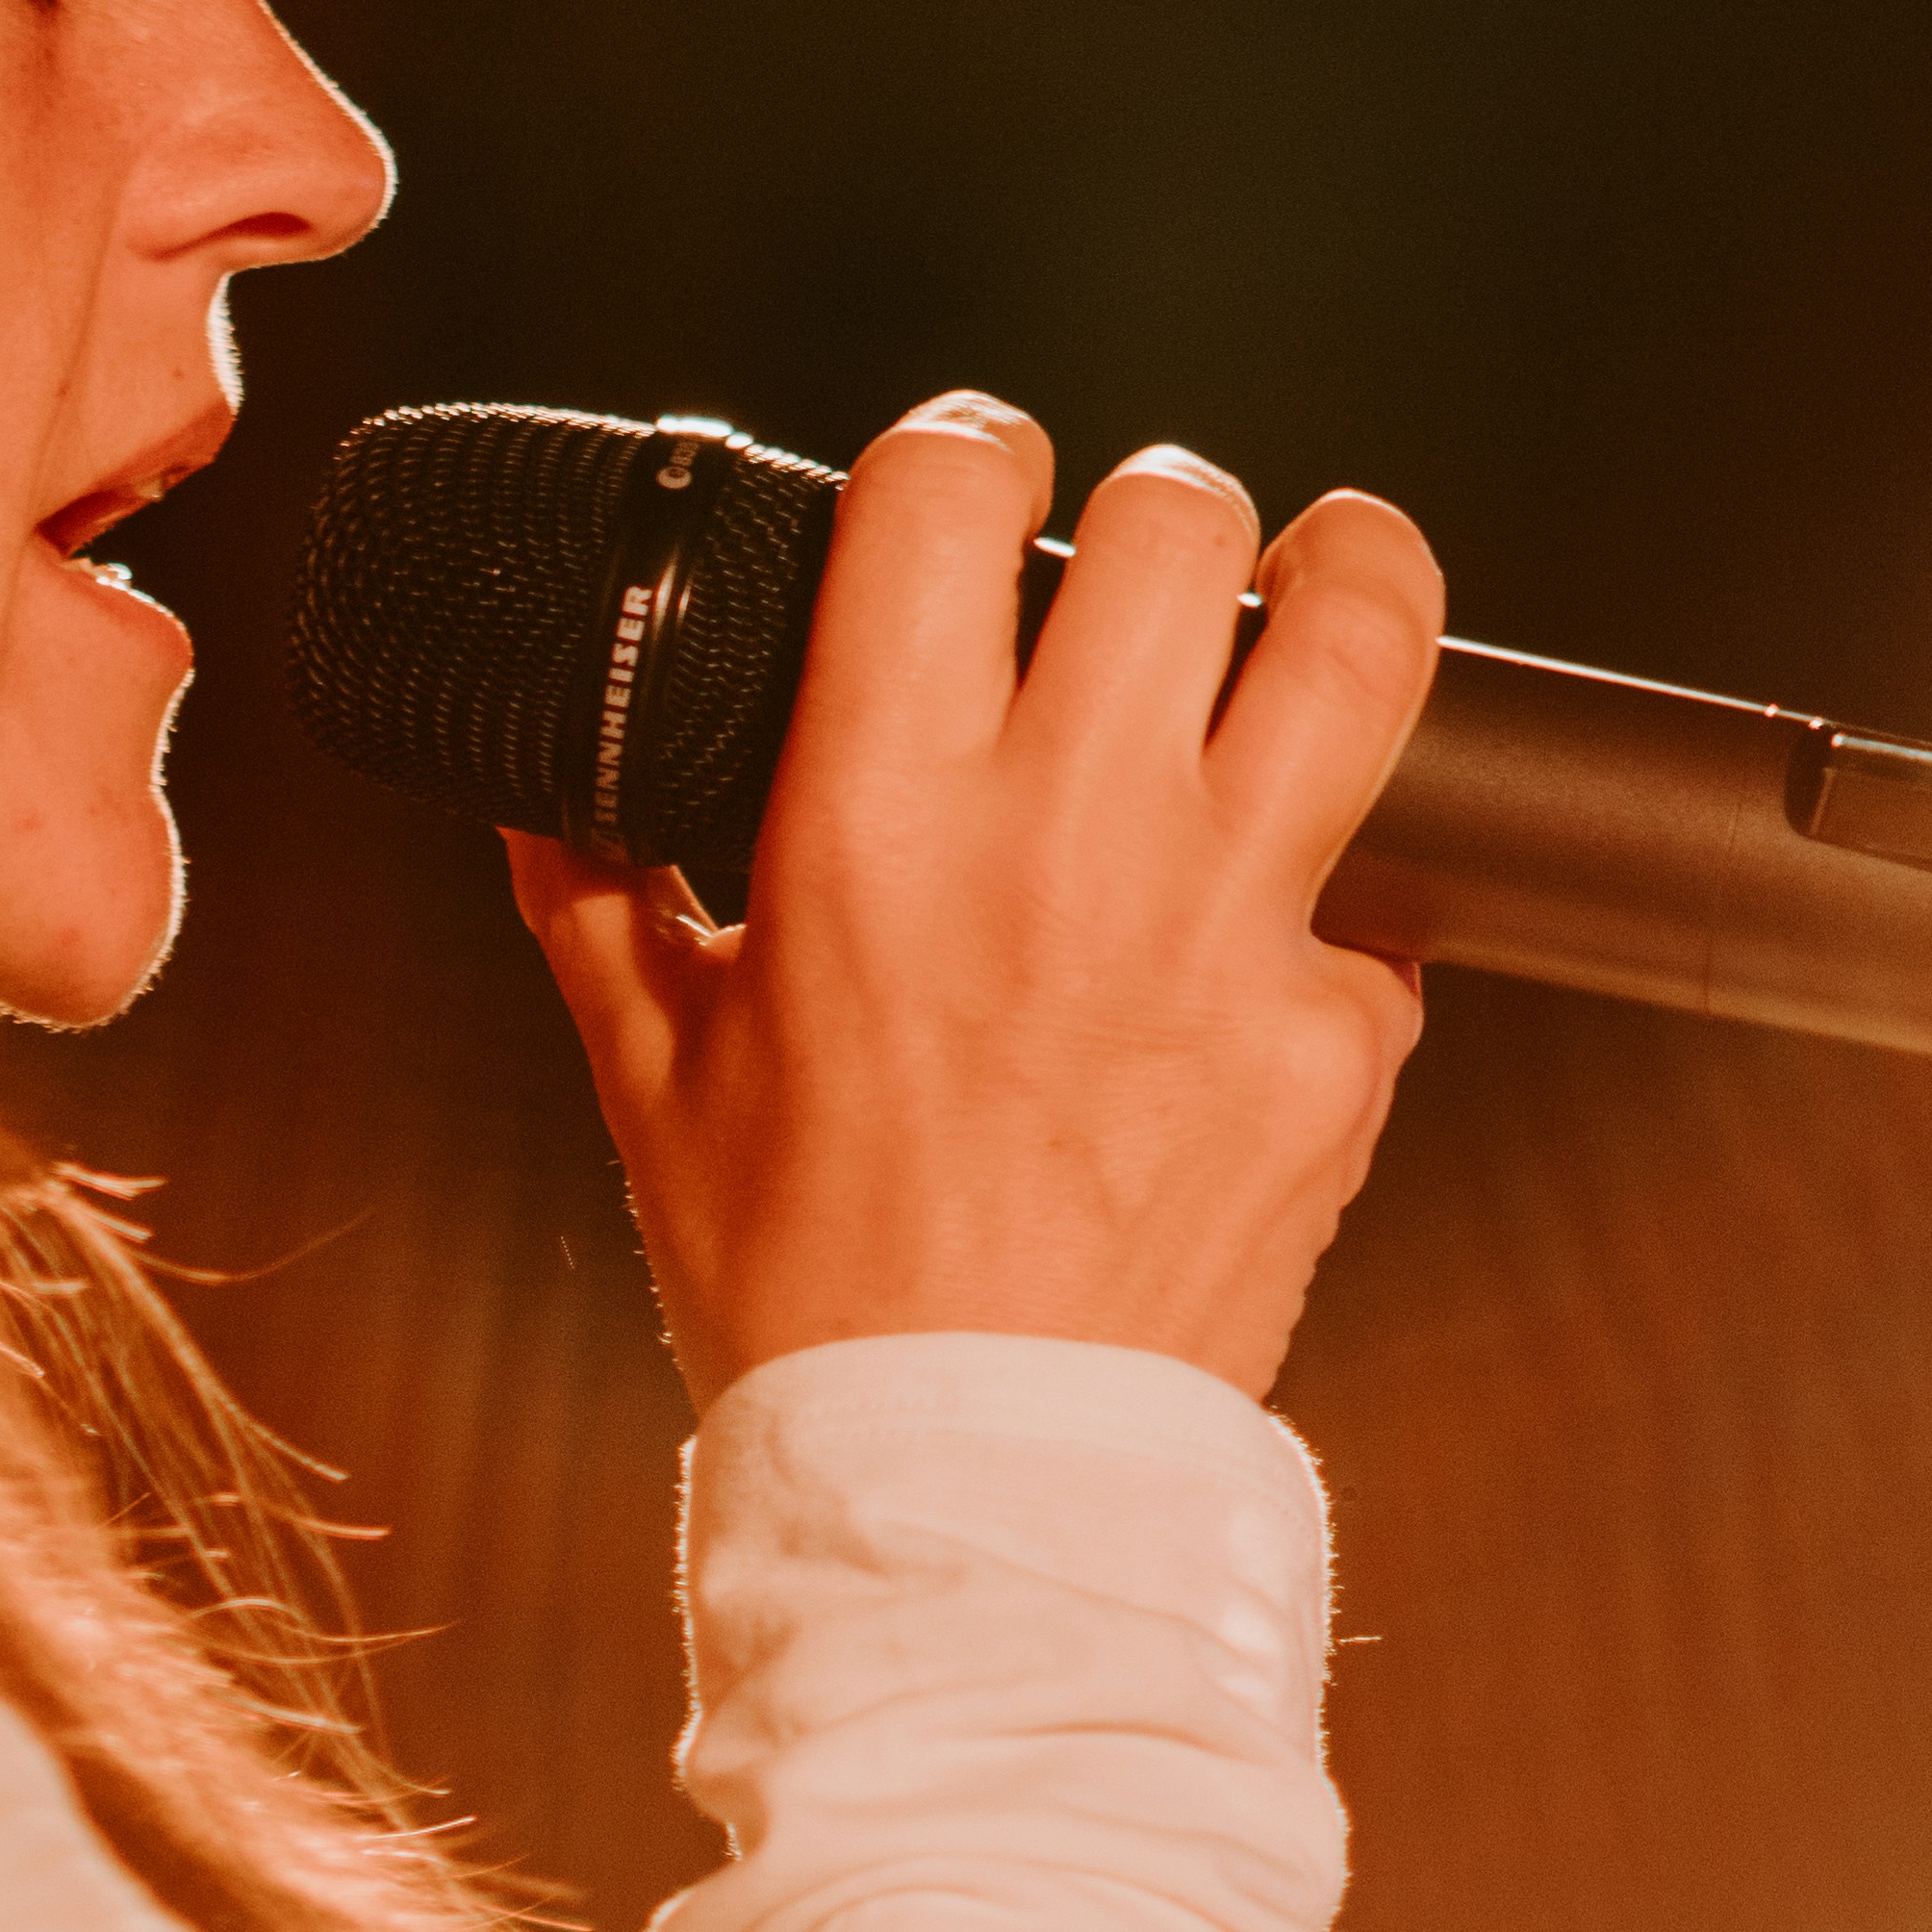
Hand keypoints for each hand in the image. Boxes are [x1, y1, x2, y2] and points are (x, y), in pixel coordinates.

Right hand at [505, 395, 1447, 1408]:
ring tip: (1323, 588)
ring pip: (1359, 635)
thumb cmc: (810, 1293)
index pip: (948, 497)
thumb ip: (598, 903)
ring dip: (1346, 581)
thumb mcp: (654, 1079)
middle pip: (1180, 522)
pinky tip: (1286, 934)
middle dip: (1165, 509)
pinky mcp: (1341, 1040)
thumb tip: (543, 795)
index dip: (969, 447)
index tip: (975, 476)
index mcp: (877, 820)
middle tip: (1148, 560)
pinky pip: (1387, 894)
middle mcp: (1066, 841)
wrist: (962, 1484)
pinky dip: (1347, 900)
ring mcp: (1229, 933)